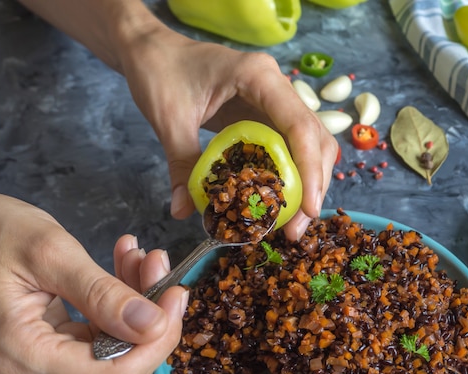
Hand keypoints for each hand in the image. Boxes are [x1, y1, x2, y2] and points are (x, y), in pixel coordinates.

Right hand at [0, 193, 186, 373]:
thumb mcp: (52, 254)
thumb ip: (103, 294)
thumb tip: (155, 326)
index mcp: (23, 355)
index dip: (156, 343)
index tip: (176, 296)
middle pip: (121, 364)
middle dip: (151, 314)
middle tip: (158, 262)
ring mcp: (44, 367)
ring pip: (119, 347)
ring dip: (139, 301)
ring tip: (139, 255)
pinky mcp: (56, 352)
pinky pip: (106, 335)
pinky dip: (123, 302)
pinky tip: (126, 265)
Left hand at [117, 22, 337, 239]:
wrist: (152, 50)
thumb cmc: (160, 70)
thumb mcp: (168, 118)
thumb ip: (181, 163)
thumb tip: (184, 211)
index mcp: (259, 77)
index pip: (300, 126)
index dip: (310, 171)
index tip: (308, 211)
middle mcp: (277, 87)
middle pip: (316, 140)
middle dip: (314, 186)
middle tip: (295, 229)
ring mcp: (275, 102)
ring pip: (310, 146)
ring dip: (307, 185)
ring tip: (290, 224)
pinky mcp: (266, 116)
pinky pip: (289, 148)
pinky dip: (289, 177)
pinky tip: (277, 203)